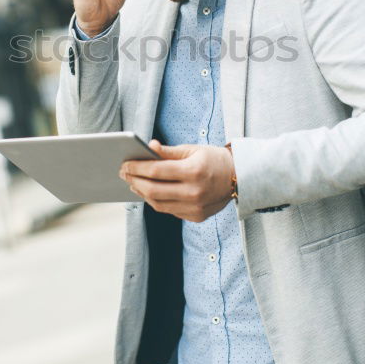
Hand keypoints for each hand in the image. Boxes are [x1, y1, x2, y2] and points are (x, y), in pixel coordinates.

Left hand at [119, 140, 234, 221]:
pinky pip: (169, 210)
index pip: (156, 171)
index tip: (125, 164)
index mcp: (193, 172)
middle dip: (135, 181)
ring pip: (158, 204)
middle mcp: (194, 193)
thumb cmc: (214, 159)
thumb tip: (148, 146)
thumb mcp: (193, 149)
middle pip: (153, 190)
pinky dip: (156, 201)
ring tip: (134, 183)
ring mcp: (195, 207)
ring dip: (142, 193)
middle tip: (124, 173)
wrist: (240, 177)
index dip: (137, 167)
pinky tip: (149, 192)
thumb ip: (169, 151)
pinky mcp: (196, 217)